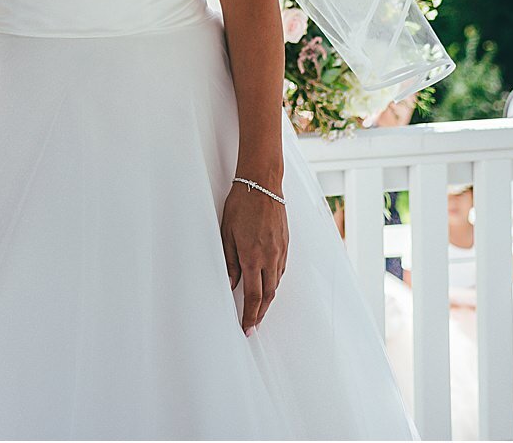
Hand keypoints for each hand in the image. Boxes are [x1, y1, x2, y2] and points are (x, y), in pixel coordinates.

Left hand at [222, 179, 288, 334]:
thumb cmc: (242, 204)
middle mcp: (270, 257)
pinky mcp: (286, 244)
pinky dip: (274, 282)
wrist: (262, 183)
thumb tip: (231, 282)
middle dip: (260, 313)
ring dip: (268, 299)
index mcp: (252, 257)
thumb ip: (230, 261)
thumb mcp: (226, 233)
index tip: (247, 328)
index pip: (252, 296)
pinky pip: (281, 270)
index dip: (250, 316)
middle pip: (267, 295)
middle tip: (253, 325)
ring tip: (259, 309)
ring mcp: (280, 251)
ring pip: (276, 283)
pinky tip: (268, 284)